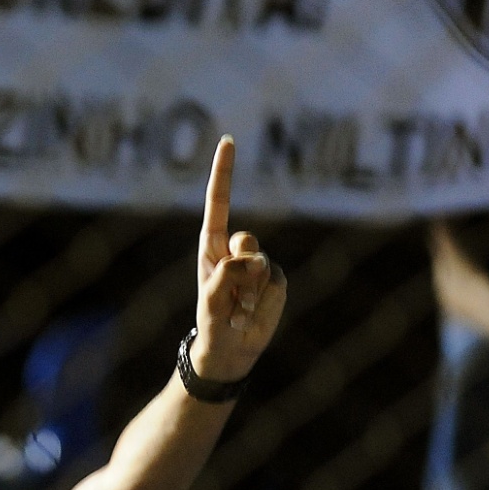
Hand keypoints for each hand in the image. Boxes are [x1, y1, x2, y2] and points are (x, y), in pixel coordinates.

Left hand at [192, 136, 285, 382]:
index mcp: (213, 245)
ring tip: (238, 312)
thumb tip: (253, 259)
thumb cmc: (213, 322)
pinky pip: (276, 283)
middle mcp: (237, 249)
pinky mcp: (277, 280)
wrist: (231, 348)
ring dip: (250, 295)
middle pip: (247, 242)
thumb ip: (227, 275)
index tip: (228, 141)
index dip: (224, 172)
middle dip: (240, 272)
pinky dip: (264, 303)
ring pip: (263, 266)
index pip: (219, 202)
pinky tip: (253, 314)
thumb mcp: (211, 300)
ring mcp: (260, 263)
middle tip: (230, 298)